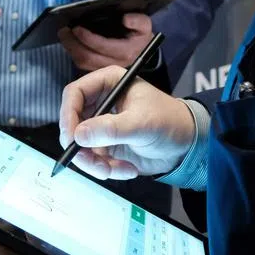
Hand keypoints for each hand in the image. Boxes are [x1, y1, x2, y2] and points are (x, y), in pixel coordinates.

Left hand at [57, 13, 156, 70]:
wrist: (144, 52)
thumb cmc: (141, 36)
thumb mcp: (145, 25)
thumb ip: (138, 21)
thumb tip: (126, 19)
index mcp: (125, 51)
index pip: (101, 46)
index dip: (87, 37)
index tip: (76, 28)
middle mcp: (114, 63)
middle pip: (88, 57)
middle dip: (72, 44)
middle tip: (63, 31)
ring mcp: (106, 68)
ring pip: (83, 63)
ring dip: (71, 50)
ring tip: (64, 35)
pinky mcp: (100, 69)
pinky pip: (83, 65)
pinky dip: (74, 54)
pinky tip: (70, 44)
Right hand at [59, 66, 194, 179]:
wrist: (186, 145)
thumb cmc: (169, 122)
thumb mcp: (142, 123)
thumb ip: (111, 129)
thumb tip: (79, 135)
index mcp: (109, 83)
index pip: (75, 93)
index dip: (67, 114)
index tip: (71, 138)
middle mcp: (101, 103)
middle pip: (73, 123)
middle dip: (81, 147)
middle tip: (93, 162)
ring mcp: (102, 126)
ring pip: (81, 147)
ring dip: (95, 163)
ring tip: (116, 170)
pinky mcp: (106, 146)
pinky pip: (94, 161)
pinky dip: (108, 169)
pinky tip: (128, 169)